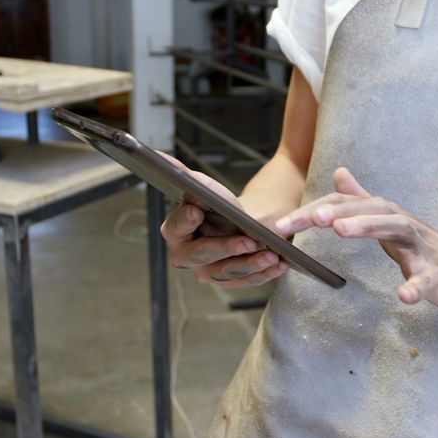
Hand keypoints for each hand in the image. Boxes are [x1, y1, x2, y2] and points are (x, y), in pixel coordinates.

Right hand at [157, 152, 288, 286]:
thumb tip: (157, 155)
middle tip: (249, 241)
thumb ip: (182, 175)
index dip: (185, 220)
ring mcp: (208, 272)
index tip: (197, 210)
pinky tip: (280, 264)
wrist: (240, 222)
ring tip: (271, 254)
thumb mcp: (204, 187)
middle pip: (201, 256)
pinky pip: (246, 281)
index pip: (176, 228)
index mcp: (174, 232)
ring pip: (227, 272)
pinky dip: (264, 273)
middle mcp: (186, 257)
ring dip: (250, 264)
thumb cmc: (219, 203)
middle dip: (226, 248)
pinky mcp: (230, 281)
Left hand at [275, 167, 437, 310]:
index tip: (281, 226)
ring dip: (368, 227)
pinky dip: (416, 287)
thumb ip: (362, 200)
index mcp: (388, 216)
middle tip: (309, 219)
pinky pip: (428, 281)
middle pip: (371, 210)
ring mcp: (425, 249)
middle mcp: (405, 225)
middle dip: (338, 211)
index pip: (347, 207)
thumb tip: (338, 172)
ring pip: (397, 230)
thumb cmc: (429, 252)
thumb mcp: (391, 222)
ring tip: (339, 230)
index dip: (314, 212)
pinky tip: (404, 297)